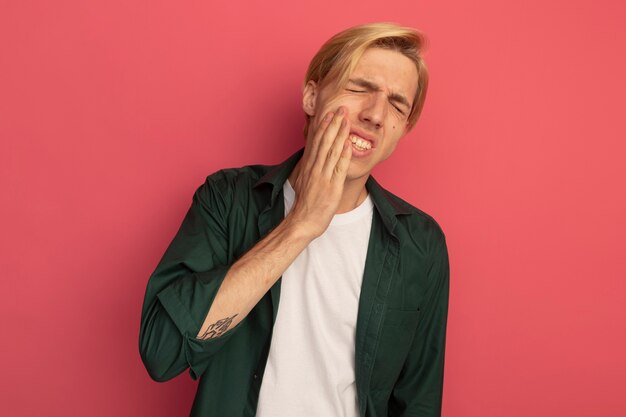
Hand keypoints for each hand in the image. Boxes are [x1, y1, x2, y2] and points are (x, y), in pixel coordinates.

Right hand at [288, 107, 352, 237]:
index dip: (323, 126)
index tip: (329, 113)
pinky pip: (338, 168)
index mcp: (309, 166)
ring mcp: (323, 177)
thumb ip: (309, 168)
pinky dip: (343, 155)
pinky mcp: (332, 187)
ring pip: (331, 151)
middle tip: (340, 108)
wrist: (303, 221)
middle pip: (324, 142)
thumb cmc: (305, 204)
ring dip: (339, 134)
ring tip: (346, 119)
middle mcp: (315, 169)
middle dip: (333, 124)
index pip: (315, 142)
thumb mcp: (303, 181)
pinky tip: (348, 143)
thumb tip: (311, 157)